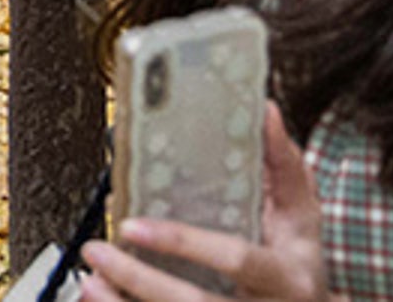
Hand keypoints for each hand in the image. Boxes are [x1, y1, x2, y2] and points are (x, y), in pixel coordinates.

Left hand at [81, 106, 324, 300]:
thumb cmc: (297, 260)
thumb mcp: (301, 214)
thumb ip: (282, 164)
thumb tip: (262, 109)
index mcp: (289, 276)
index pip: (236, 259)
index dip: (182, 242)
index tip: (132, 225)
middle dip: (139, 279)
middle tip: (97, 250)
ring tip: (90, 279)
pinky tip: (101, 297)